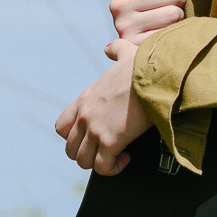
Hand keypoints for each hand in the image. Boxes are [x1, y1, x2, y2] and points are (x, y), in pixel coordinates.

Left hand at [55, 40, 153, 173]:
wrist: (155, 74)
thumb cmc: (144, 66)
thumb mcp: (125, 54)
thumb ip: (115, 51)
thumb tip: (110, 49)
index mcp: (85, 99)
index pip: (61, 127)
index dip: (73, 137)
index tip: (91, 139)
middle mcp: (85, 115)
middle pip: (70, 149)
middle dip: (87, 154)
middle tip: (106, 151)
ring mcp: (95, 129)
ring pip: (83, 161)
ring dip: (100, 163)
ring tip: (117, 156)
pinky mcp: (110, 140)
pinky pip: (102, 167)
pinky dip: (113, 168)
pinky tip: (125, 158)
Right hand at [108, 0, 188, 47]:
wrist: (138, 32)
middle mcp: (117, 3)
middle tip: (177, 0)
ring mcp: (124, 25)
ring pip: (173, 13)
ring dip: (179, 13)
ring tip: (171, 13)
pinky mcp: (134, 45)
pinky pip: (169, 33)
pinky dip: (173, 30)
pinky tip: (166, 28)